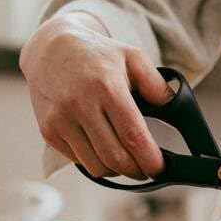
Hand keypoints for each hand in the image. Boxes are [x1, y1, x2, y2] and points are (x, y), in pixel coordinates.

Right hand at [20, 12, 170, 178]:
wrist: (50, 49)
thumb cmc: (95, 55)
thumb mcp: (132, 57)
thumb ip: (156, 84)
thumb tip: (171, 107)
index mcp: (106, 87)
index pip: (133, 136)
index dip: (150, 159)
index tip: (160, 167)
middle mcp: (81, 104)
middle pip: (115, 158)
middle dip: (137, 171)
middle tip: (147, 168)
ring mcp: (61, 120)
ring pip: (96, 166)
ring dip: (117, 171)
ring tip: (127, 161)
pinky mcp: (48, 131)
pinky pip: (78, 161)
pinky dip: (95, 163)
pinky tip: (103, 150)